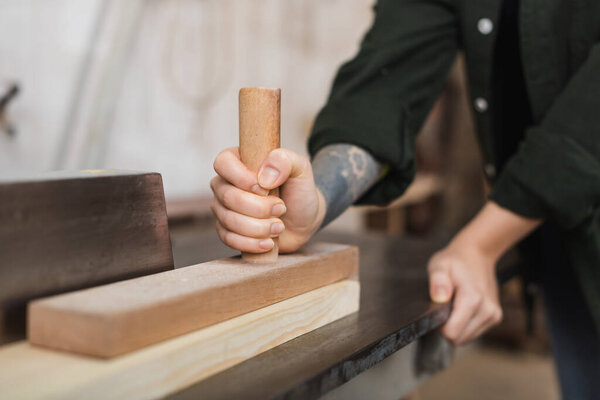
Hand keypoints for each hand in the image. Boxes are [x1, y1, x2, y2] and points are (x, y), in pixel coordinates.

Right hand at [210, 147, 324, 253]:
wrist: (304, 220)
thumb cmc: (299, 191)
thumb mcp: (301, 168)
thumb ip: (285, 160)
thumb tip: (264, 177)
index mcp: (238, 161)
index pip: (223, 163)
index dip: (242, 178)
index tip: (266, 188)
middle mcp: (225, 184)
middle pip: (227, 196)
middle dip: (258, 208)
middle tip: (281, 209)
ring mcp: (223, 208)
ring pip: (229, 220)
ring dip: (258, 227)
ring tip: (279, 226)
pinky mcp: (227, 231)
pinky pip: (229, 239)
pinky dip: (251, 243)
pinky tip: (268, 243)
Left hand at [428, 242, 501, 344]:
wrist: (477, 254)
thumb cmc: (456, 260)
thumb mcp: (439, 265)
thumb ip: (438, 281)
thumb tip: (439, 298)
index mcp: (473, 299)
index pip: (452, 333)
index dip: (438, 325)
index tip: (436, 309)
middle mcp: (487, 310)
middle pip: (459, 339)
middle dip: (447, 327)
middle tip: (444, 306)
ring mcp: (493, 315)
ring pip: (466, 338)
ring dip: (456, 326)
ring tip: (454, 304)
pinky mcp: (495, 318)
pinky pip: (473, 333)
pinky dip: (464, 325)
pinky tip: (462, 308)